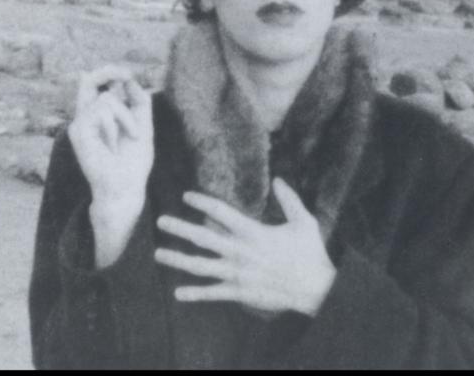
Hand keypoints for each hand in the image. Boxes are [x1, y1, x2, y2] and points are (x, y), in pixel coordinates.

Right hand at [68, 65, 153, 207]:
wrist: (125, 187)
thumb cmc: (134, 161)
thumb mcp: (143, 125)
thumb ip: (138, 102)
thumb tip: (129, 80)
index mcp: (99, 117)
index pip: (97, 87)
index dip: (109, 74)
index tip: (127, 74)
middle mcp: (86, 118)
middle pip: (88, 81)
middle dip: (107, 71)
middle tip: (126, 74)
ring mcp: (79, 124)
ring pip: (107, 100)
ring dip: (127, 117)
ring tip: (130, 137)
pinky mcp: (78, 131)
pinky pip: (102, 112)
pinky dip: (117, 125)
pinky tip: (114, 145)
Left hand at [155, 178, 336, 316]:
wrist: (315, 289)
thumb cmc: (310, 253)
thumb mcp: (304, 221)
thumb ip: (289, 199)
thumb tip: (278, 179)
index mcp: (253, 232)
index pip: (221, 212)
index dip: (202, 202)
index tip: (186, 196)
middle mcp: (240, 252)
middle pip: (203, 238)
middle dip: (180, 229)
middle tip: (160, 221)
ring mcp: (237, 274)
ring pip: (201, 266)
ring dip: (178, 259)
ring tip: (158, 254)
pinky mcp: (240, 292)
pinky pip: (213, 294)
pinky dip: (195, 294)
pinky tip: (177, 293)